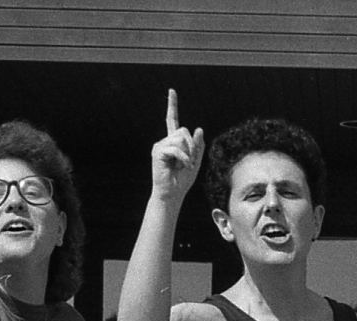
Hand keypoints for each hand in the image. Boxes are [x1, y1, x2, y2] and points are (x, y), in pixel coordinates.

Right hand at [152, 88, 204, 202]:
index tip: (172, 91)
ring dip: (188, 153)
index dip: (172, 105)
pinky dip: (183, 158)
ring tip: (185, 165)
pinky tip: (181, 166)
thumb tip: (198, 129)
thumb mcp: (196, 161)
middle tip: (190, 161)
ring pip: (181, 138)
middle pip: (183, 130)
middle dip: (192, 146)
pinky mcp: (158, 152)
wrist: (172, 193)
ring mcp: (160, 145)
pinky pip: (176, 148)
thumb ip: (198, 146)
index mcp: (174, 141)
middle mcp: (165, 141)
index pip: (172, 120)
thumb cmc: (183, 180)